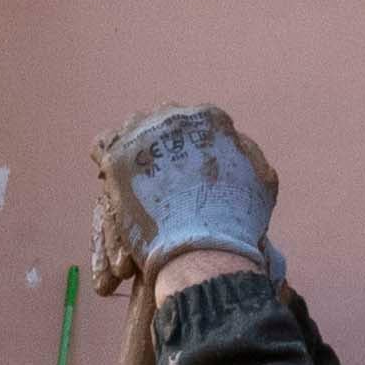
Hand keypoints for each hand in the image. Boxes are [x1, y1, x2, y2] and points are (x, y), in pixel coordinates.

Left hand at [103, 108, 279, 284]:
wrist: (206, 248)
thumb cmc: (240, 221)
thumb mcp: (263, 181)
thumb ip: (247, 155)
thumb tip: (236, 142)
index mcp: (210, 118)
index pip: (195, 120)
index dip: (191, 144)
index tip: (189, 164)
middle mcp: (175, 116)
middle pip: (161, 119)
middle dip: (161, 141)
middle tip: (161, 170)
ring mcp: (143, 134)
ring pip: (131, 128)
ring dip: (134, 147)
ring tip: (135, 173)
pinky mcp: (117, 157)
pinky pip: (102, 146)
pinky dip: (106, 156)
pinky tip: (111, 172)